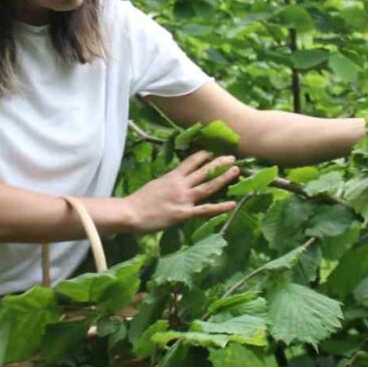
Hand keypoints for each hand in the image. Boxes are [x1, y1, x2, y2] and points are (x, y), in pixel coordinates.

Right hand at [126, 150, 240, 233]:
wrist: (131, 212)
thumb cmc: (139, 200)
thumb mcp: (155, 184)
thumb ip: (168, 182)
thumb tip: (175, 180)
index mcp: (172, 177)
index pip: (190, 162)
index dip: (202, 156)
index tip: (211, 153)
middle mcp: (181, 185)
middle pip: (203, 171)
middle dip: (219, 163)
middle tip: (232, 157)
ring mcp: (184, 199)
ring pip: (208, 186)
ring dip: (223, 178)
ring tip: (236, 171)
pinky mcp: (184, 214)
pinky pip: (205, 210)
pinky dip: (219, 207)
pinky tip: (232, 204)